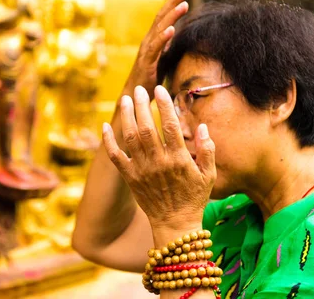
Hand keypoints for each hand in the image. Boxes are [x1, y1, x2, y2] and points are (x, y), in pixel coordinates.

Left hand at [102, 85, 215, 232]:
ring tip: (124, 99)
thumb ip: (208, 150)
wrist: (174, 223)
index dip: (164, 105)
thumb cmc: (194, 197)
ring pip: (130, 138)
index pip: (170, 126)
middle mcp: (158, 162)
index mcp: (179, 159)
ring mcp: (142, 169)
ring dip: (126, 117)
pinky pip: (115, 156)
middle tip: (139, 89)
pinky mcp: (130, 177)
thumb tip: (202, 126)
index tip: (160, 90)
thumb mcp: (209, 175)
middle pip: (147, 128)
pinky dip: (108, 141)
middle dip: (141, 105)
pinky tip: (105, 127)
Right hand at [124, 0, 189, 96]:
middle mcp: (149, 40)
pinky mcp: (146, 62)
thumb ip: (167, 46)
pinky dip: (164, 38)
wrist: (135, 96)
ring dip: (172, 15)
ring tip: (184, 3)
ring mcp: (146, 50)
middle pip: (162, 16)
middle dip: (174, 0)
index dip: (174, 0)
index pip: (165, 15)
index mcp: (154, 39)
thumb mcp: (162, 58)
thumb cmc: (149, 78)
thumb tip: (177, 34)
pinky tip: (172, 29)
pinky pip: (155, 48)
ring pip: (160, 28)